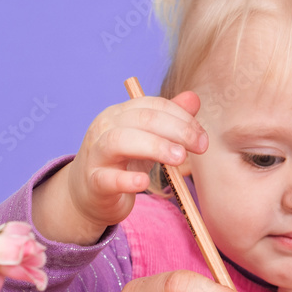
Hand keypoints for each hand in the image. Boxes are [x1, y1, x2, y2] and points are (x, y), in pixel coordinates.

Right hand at [32, 91, 206, 244]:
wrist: (88, 194)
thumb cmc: (123, 163)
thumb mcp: (148, 139)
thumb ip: (170, 119)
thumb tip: (193, 98)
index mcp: (120, 114)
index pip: (154, 106)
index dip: (183, 118)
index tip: (203, 138)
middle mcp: (105, 128)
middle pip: (142, 119)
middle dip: (177, 130)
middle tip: (200, 147)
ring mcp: (96, 154)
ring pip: (119, 141)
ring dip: (155, 146)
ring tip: (180, 158)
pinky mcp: (93, 182)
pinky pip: (107, 178)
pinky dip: (126, 180)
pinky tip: (144, 183)